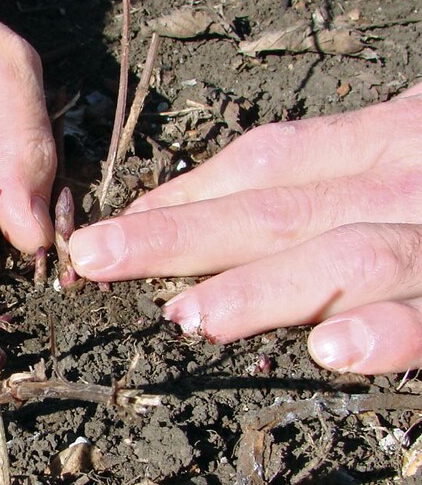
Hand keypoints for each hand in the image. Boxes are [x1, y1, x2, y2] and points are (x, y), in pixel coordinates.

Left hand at [70, 82, 421, 374]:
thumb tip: (192, 196)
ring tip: (186, 316)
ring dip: (260, 288)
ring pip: (347, 258)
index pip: (265, 164)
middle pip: (278, 209)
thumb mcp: (396, 137)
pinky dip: (387, 332)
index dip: (183, 195)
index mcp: (376, 140)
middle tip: (97, 259)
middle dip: (181, 237)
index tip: (112, 225)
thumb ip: (319, 160)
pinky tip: (329, 351)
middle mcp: (398, 182)